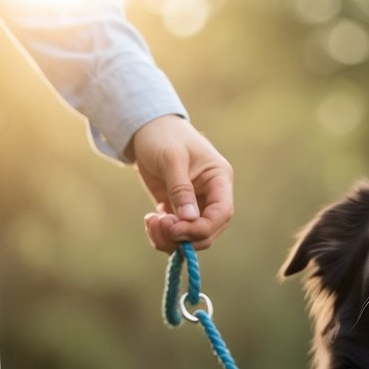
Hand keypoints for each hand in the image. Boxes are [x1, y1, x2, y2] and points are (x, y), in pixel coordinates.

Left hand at [131, 115, 233, 252]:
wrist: (146, 129)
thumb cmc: (163, 136)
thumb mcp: (172, 158)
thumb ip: (181, 189)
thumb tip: (189, 219)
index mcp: (219, 180)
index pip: (222, 213)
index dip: (202, 228)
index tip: (175, 229)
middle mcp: (211, 196)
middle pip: (208, 231)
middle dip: (184, 236)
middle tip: (160, 226)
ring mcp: (194, 205)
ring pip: (191, 236)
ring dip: (171, 239)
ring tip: (151, 223)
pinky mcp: (177, 210)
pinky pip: (175, 232)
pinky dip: (162, 234)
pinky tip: (150, 221)